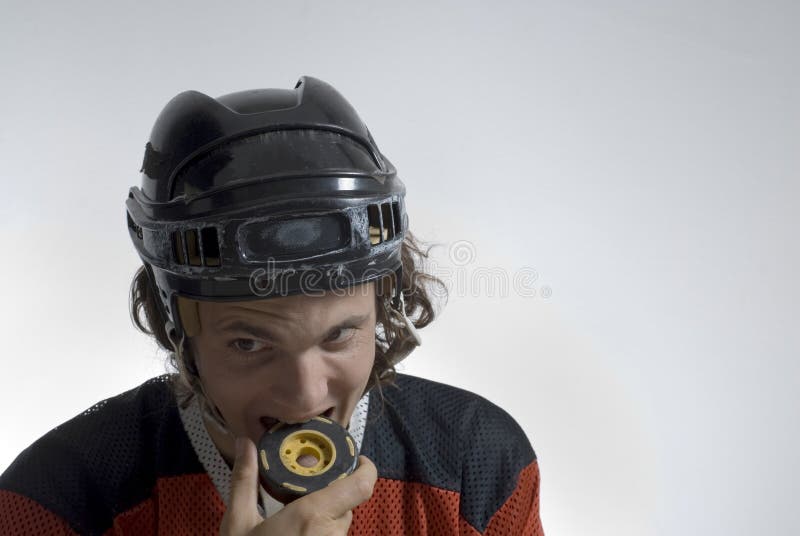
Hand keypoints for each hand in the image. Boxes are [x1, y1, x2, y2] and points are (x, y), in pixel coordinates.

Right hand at [219, 437, 376, 535]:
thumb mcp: (237, 523)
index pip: (362, 485)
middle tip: (303, 490)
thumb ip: (245, 480)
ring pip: (340, 526)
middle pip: (347, 504)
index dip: (365, 467)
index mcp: (314, 515)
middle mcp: (332, 535)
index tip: (354, 459)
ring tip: (292, 521)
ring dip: (324, 519)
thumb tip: (244, 443)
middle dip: (330, 494)